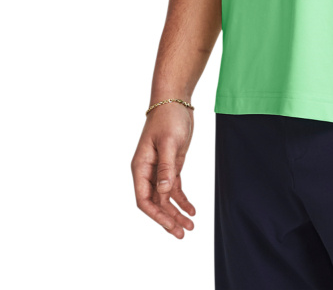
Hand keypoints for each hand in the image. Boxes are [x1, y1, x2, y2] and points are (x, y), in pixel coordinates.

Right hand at [131, 103, 197, 237]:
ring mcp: (159, 169)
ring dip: (176, 212)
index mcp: (140, 167)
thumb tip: (163, 191)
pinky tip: (192, 210)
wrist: (175, 100)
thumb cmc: (168, 117)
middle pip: (155, 202)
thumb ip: (167, 167)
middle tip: (183, 233)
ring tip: (190, 226)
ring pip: (165, 198)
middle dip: (168, 219)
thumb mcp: (170, 142)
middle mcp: (148, 171)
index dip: (156, 215)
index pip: (144, 199)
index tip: (170, 225)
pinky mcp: (171, 165)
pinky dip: (182, 200)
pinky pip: (174, 188)